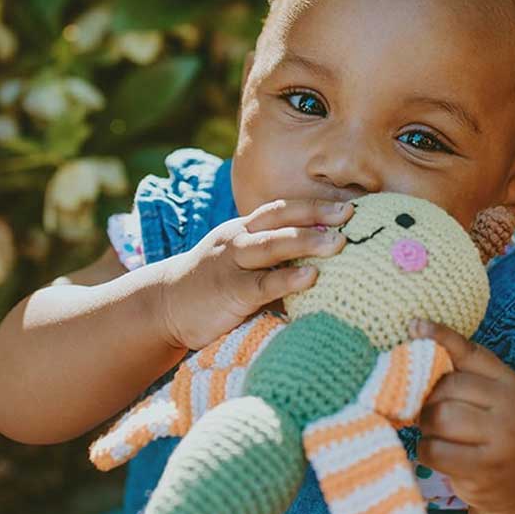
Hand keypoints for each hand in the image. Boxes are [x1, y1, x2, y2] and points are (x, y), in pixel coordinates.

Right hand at [159, 198, 352, 352]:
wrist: (165, 307)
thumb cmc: (214, 287)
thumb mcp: (242, 264)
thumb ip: (274, 261)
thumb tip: (325, 264)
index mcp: (244, 230)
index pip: (282, 210)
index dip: (314, 206)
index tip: (349, 205)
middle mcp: (238, 239)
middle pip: (279, 218)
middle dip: (316, 214)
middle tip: (350, 214)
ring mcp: (232, 264)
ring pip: (271, 245)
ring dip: (305, 241)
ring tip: (338, 242)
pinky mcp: (229, 292)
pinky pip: (261, 284)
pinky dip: (287, 279)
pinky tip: (311, 278)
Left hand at [408, 318, 514, 513]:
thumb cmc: (498, 434)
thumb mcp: (494, 399)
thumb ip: (465, 373)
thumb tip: (416, 333)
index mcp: (511, 383)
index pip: (470, 353)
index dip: (440, 337)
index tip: (413, 326)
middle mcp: (511, 407)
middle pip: (447, 388)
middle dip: (428, 399)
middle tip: (429, 411)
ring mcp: (501, 439)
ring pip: (440, 417)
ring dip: (426, 425)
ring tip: (434, 431)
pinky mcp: (484, 469)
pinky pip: (436, 450)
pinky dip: (427, 450)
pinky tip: (436, 453)